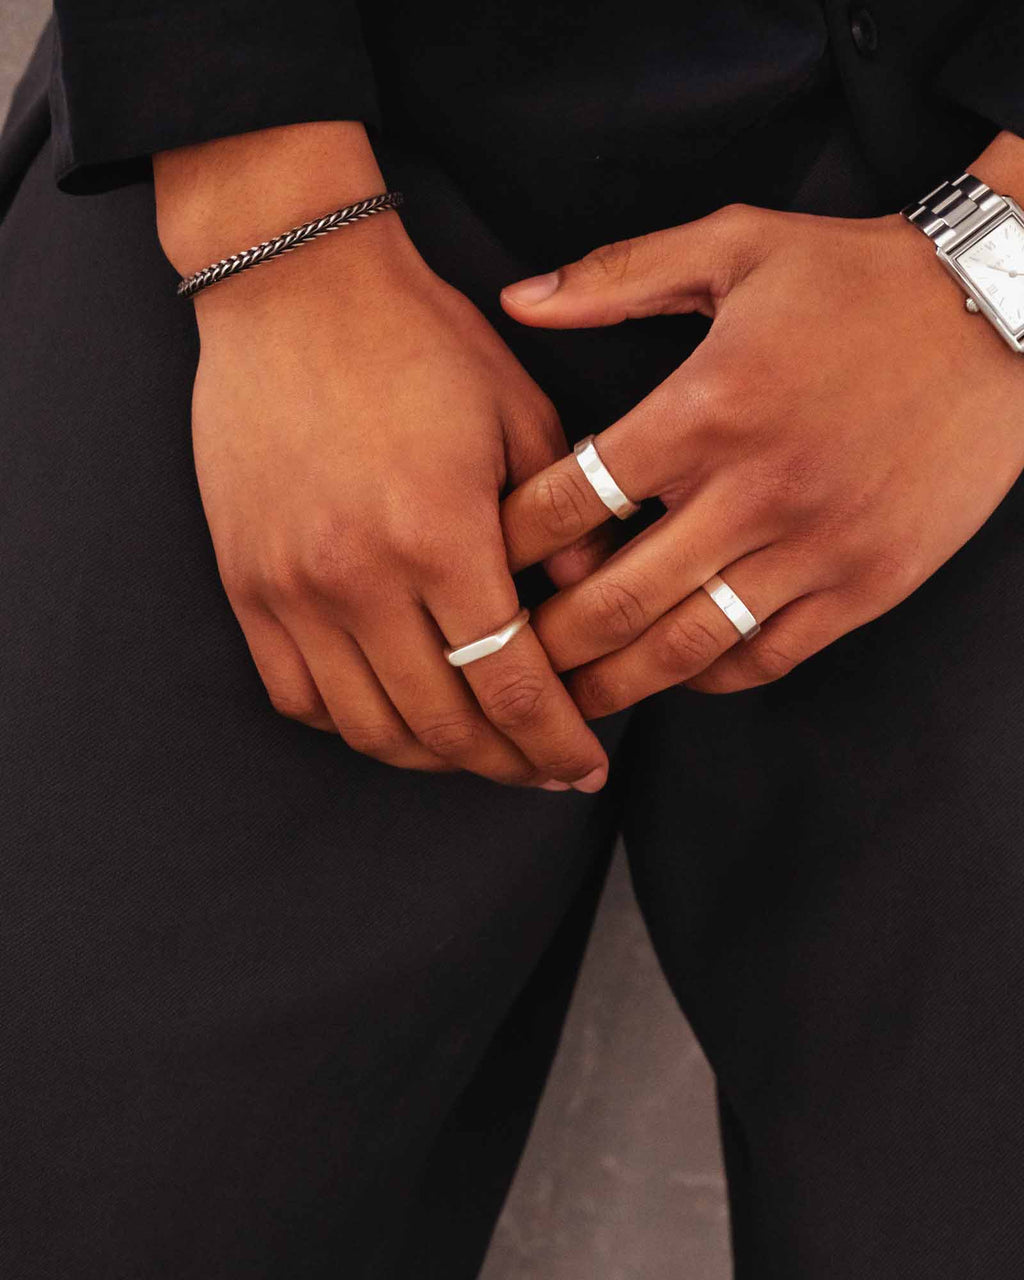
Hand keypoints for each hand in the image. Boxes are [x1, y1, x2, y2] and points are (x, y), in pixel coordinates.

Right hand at [155, 124, 608, 790]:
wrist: (292, 286)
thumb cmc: (417, 339)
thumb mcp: (520, 412)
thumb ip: (564, 520)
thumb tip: (593, 598)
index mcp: (439, 535)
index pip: (509, 687)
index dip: (553, 744)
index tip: (584, 768)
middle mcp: (358, 578)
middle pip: (441, 727)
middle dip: (505, 766)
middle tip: (542, 770)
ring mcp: (290, 588)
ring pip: (367, 727)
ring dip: (432, 759)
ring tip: (476, 752)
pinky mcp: (245, 583)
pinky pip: (295, 695)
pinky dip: (350, 724)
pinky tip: (393, 714)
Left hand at [499, 155, 1023, 715]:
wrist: (1005, 310)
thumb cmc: (860, 278)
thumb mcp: (736, 245)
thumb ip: (617, 276)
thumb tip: (515, 298)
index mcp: (706, 408)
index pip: (574, 498)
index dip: (511, 541)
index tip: (477, 562)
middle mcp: (754, 490)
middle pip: (616, 597)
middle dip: (545, 642)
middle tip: (501, 662)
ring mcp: (815, 548)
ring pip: (688, 646)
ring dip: (616, 682)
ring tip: (567, 701)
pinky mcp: (867, 585)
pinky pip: (770, 656)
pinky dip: (711, 676)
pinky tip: (674, 674)